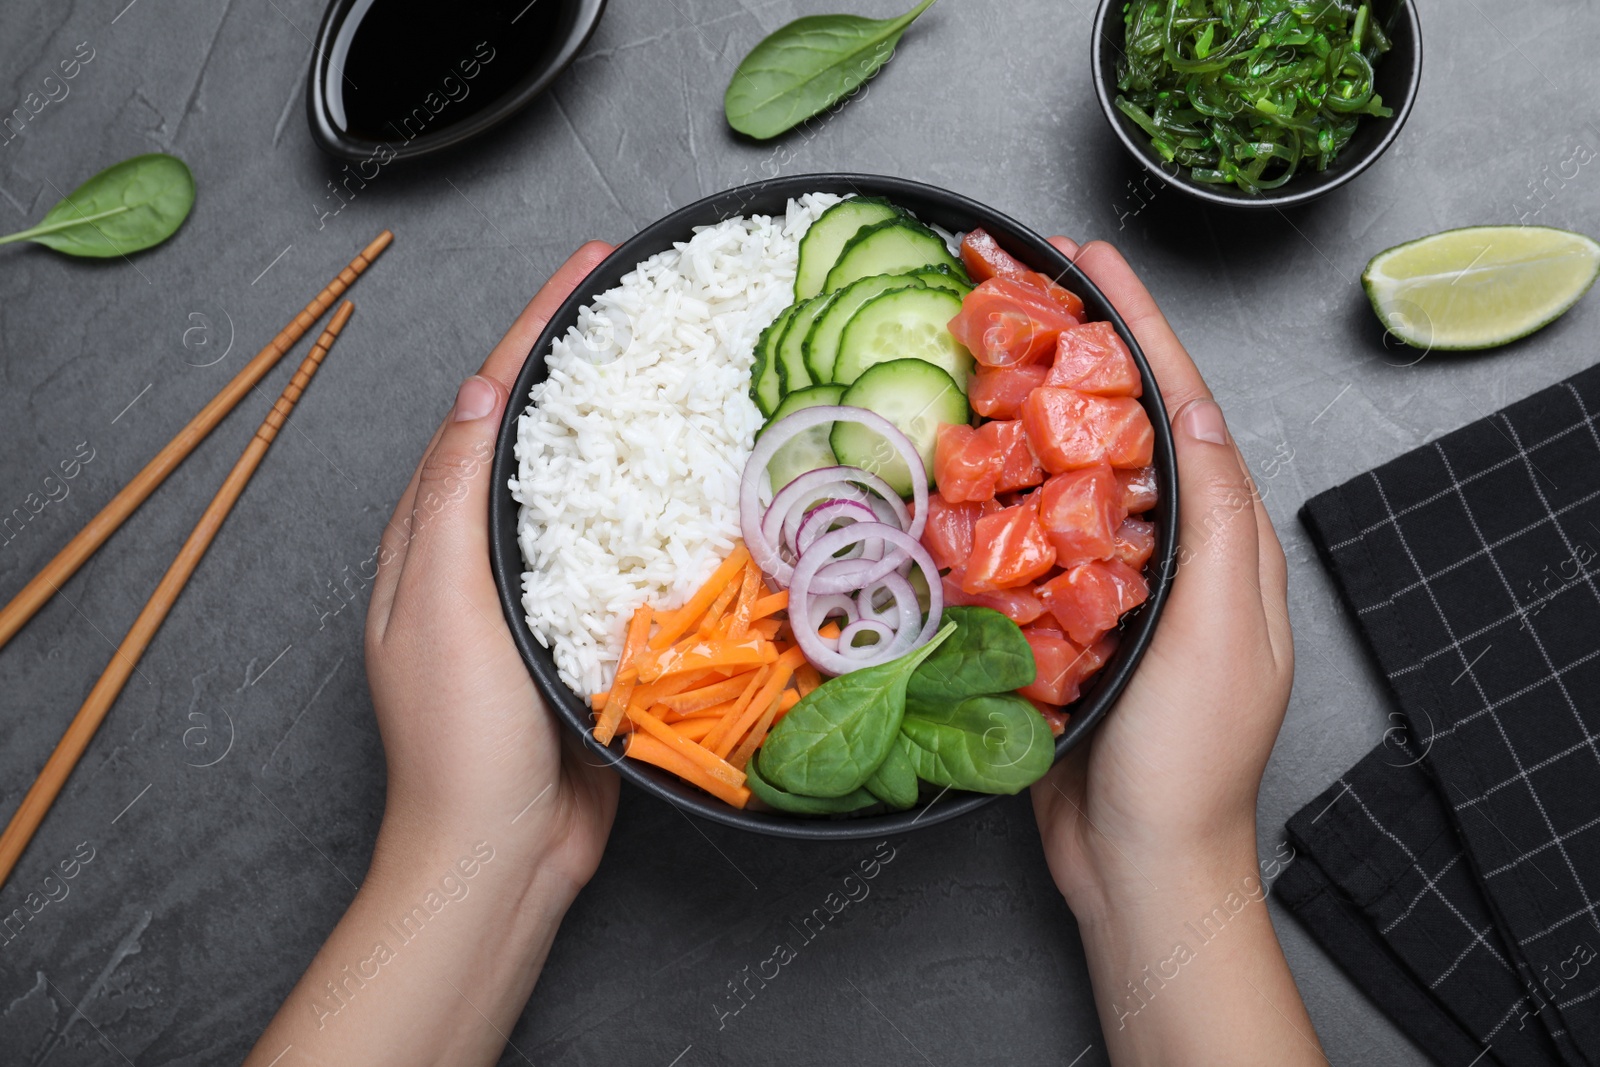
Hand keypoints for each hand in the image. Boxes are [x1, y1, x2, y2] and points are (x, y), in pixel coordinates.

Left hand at [246, 243, 620, 1066]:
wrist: (498, 854)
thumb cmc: (457, 738)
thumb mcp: (439, 604)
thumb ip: (455, 500)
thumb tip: (478, 392)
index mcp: (434, 532)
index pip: (486, 406)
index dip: (535, 329)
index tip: (588, 265)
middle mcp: (483, 551)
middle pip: (537, 434)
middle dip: (586, 363)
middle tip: (648, 306)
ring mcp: (539, 592)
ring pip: (586, 489)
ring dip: (629, 429)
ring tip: (684, 373)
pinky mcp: (588, 631)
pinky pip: (625, 551)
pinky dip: (659, 508)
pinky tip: (701, 486)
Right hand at [1030, 239, 1317, 1063]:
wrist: (1138, 862)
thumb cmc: (1190, 758)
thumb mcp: (1223, 633)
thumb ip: (1217, 523)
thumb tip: (1195, 412)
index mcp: (1219, 538)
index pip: (1181, 407)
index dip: (1138, 328)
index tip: (1092, 260)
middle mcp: (1164, 548)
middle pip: (1118, 423)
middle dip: (1076, 348)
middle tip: (1018, 282)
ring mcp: (1106, 582)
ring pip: (1062, 473)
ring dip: (1022, 408)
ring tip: (977, 347)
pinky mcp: (1053, 619)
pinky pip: (1018, 538)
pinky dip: (986, 492)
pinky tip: (949, 462)